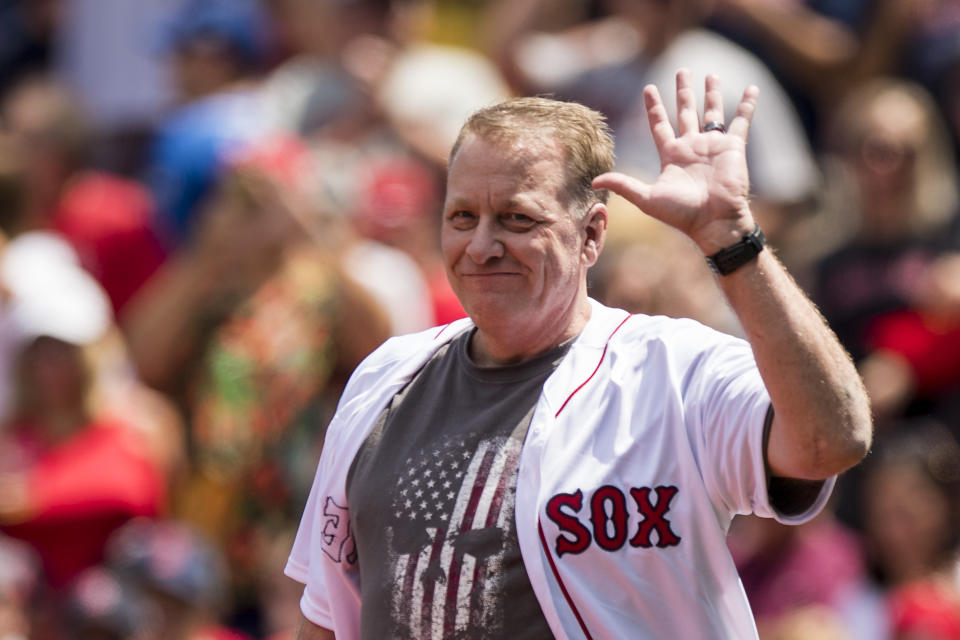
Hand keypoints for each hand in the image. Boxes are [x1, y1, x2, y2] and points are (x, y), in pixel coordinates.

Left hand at [592, 69, 758, 254]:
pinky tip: (752, 89)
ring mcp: (713, 146)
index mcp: (671, 155)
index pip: (660, 125)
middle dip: (683, 92)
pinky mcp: (733, 147)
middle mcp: (691, 147)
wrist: (714, 222)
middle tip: (681, 71)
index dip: (654, 107)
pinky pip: (741, 121)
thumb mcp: (647, 198)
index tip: (648, 88)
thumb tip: (594, 181)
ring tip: (709, 74)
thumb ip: (623, 185)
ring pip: (712, 112)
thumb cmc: (681, 213)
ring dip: (710, 93)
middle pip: (685, 112)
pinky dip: (747, 105)